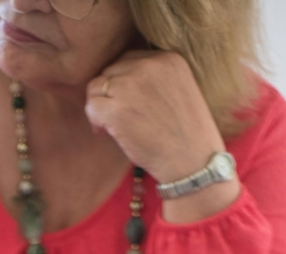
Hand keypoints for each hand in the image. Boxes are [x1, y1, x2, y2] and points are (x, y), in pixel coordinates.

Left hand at [85, 51, 239, 222]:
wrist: (194, 162)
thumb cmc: (189, 136)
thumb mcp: (181, 92)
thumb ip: (157, 80)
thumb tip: (123, 83)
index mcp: (168, 59)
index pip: (130, 60)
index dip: (125, 83)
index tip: (128, 103)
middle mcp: (148, 66)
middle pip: (112, 71)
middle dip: (111, 94)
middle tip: (117, 117)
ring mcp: (131, 86)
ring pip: (97, 87)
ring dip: (100, 106)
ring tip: (109, 125)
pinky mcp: (117, 109)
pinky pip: (92, 106)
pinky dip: (94, 120)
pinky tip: (105, 132)